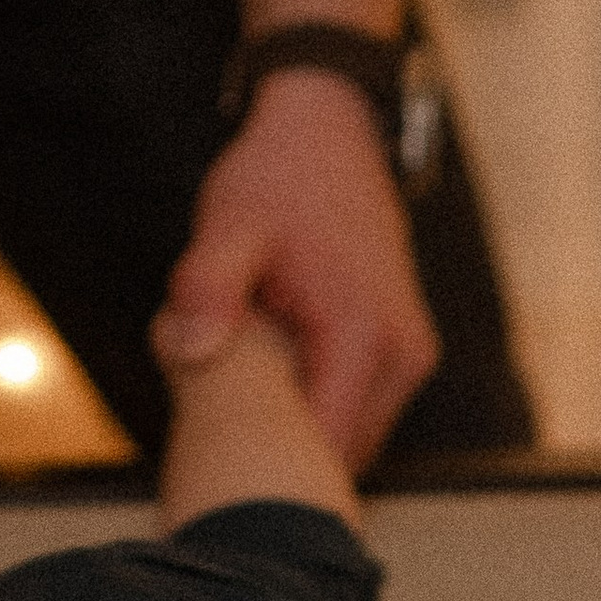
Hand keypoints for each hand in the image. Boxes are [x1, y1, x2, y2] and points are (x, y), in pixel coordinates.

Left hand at [157, 68, 437, 462]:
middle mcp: (403, 357)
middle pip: (337, 458)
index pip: (321, 453)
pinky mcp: (403, 354)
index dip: (263, 466)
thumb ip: (208, 286)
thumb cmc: (276, 180)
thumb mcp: (229, 226)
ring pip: (348, 441)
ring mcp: (410, 358)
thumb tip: (190, 351)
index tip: (210, 459)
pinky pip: (355, 411)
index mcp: (364, 336)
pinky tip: (269, 374)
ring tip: (240, 387)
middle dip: (276, 451)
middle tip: (211, 419)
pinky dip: (313, 408)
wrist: (328, 134)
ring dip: (296, 429)